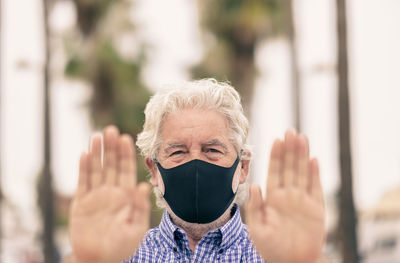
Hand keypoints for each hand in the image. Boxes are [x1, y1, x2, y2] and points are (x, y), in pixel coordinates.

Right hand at [69, 125, 150, 262]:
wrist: (100, 261)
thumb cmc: (122, 247)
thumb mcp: (136, 228)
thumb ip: (140, 207)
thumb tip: (144, 185)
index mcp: (127, 196)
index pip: (127, 170)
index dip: (126, 154)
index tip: (126, 138)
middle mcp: (112, 192)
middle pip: (111, 165)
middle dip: (111, 148)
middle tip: (110, 130)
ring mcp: (96, 196)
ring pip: (97, 170)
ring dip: (97, 153)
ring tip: (96, 136)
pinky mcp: (81, 203)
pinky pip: (83, 182)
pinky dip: (83, 169)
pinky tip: (84, 154)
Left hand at [246, 130, 324, 262]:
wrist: (291, 262)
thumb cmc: (271, 248)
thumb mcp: (257, 229)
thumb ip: (255, 207)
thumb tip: (254, 186)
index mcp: (272, 198)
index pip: (274, 171)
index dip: (276, 155)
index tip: (276, 140)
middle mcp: (288, 195)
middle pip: (289, 167)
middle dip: (289, 150)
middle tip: (290, 131)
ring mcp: (302, 200)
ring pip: (302, 173)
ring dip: (302, 156)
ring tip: (302, 138)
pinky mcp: (316, 209)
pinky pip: (316, 188)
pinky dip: (315, 174)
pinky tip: (314, 160)